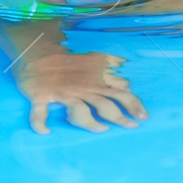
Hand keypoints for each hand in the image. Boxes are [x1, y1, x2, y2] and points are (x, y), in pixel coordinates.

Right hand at [11, 50, 145, 133]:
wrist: (39, 51)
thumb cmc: (70, 60)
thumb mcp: (94, 60)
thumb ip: (111, 68)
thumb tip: (127, 76)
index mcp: (95, 80)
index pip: (120, 93)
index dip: (133, 105)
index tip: (143, 116)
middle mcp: (82, 88)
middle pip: (105, 105)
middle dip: (120, 117)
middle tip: (131, 127)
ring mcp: (63, 93)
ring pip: (79, 111)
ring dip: (90, 123)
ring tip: (100, 130)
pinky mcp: (41, 96)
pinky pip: (39, 113)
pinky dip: (39, 124)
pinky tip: (45, 132)